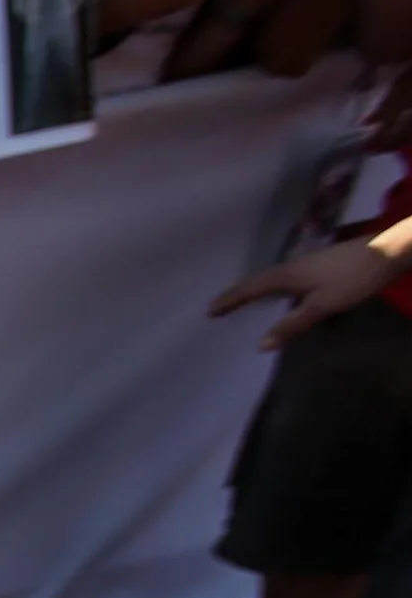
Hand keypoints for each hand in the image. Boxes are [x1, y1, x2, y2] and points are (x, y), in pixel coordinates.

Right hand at [213, 236, 410, 346]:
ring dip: (257, 291)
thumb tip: (261, 345)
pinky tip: (282, 296)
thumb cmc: (352, 278)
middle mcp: (292, 267)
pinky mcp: (320, 265)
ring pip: (273, 279)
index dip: (230, 300)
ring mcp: (307, 264)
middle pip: (258, 281)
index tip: (210, 310)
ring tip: (246, 303)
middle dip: (239, 294)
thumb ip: (293, 324)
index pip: (250, 289)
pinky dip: (275, 289)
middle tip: (221, 307)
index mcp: (286, 276)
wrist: (388, 252)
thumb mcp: (323, 306)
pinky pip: (287, 279)